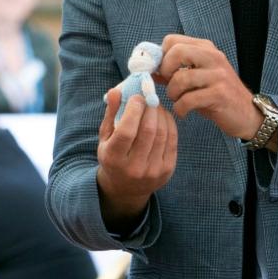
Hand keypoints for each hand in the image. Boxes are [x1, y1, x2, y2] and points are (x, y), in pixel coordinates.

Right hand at [96, 88, 177, 233]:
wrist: (126, 188)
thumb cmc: (112, 157)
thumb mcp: (105, 138)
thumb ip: (110, 114)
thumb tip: (116, 90)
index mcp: (114, 158)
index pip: (127, 131)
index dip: (134, 110)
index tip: (137, 97)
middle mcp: (134, 167)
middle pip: (148, 131)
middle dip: (150, 109)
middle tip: (148, 97)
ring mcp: (153, 170)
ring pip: (162, 134)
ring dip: (161, 114)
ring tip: (155, 105)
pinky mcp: (168, 170)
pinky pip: (172, 141)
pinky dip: (169, 124)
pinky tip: (163, 116)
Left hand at [158, 34, 264, 142]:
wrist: (247, 115)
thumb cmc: (215, 95)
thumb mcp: (193, 78)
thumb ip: (171, 72)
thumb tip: (145, 69)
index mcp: (205, 48)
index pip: (172, 40)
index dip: (160, 57)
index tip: (161, 72)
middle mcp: (213, 57)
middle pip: (176, 52)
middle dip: (166, 71)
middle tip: (169, 85)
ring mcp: (218, 75)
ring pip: (181, 78)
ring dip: (173, 94)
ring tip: (178, 100)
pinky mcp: (220, 94)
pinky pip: (188, 99)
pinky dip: (180, 108)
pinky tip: (183, 112)